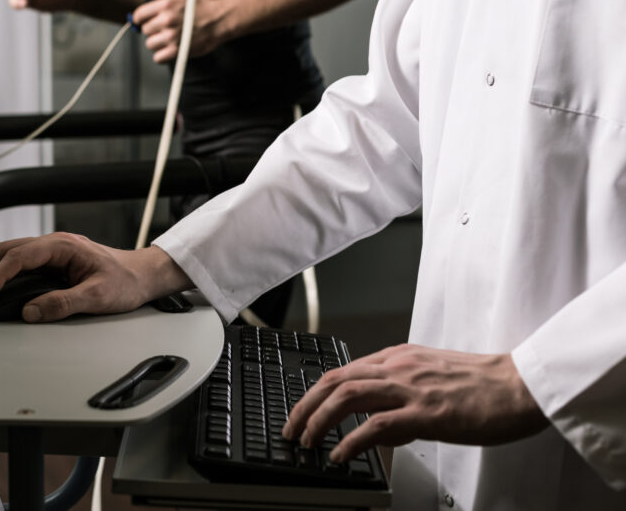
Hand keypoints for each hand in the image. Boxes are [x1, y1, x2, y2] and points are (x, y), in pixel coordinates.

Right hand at [0, 233, 191, 321]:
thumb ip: (63, 304)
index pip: (21, 256)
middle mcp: (55, 245)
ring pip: (11, 255)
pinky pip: (20, 263)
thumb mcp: (97, 297)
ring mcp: (53, 252)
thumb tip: (30, 312)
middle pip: (8, 251)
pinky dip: (1, 273)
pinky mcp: (53, 263)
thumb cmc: (126, 282)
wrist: (143, 276)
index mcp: (63, 246)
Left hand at [132, 0, 230, 62]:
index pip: (139, 14)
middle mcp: (166, 20)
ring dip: (157, 42)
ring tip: (167, 38)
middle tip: (163, 29)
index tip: (143, 21)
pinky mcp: (178, 51)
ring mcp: (172, 37)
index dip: (139, 18)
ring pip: (150, 44)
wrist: (221, 19)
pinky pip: (158, 58)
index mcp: (165, 4)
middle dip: (152, 29)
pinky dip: (162, 55)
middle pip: (145, 30)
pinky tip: (169, 49)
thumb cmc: (205, 3)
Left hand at [281, 344, 547, 462]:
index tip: (301, 411)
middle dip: (304, 406)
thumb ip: (401, 395)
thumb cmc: (485, 384)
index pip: (343, 371)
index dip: (315, 392)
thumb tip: (376, 427)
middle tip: (292, 430)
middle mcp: (398, 367)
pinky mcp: (427, 413)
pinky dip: (351, 440)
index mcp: (398, 357)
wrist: (522, 385)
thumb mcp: (432, 378)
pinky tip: (341, 455)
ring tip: (308, 442)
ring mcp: (410, 388)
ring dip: (319, 421)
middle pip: (334, 380)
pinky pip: (376, 425)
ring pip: (346, 397)